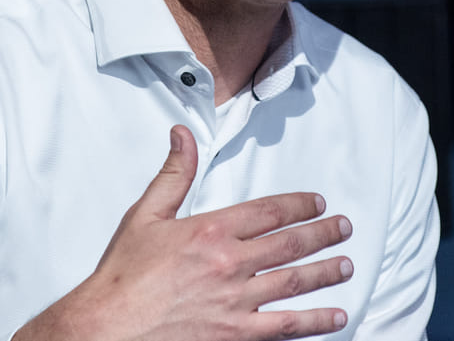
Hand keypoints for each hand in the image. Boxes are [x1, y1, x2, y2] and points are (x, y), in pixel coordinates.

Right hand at [15, 125, 353, 340]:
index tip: (316, 203)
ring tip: (346, 265)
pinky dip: (314, 321)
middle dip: (322, 234)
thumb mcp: (144, 216)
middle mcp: (230, 264)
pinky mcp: (235, 334)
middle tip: (344, 228)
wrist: (107, 328)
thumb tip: (183, 134)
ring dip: (325, 273)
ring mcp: (236, 302)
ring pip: (294, 282)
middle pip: (290, 244)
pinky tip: (335, 317)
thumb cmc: (122, 276)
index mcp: (210, 231)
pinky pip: (285, 326)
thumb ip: (173, 174)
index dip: (297, 205)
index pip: (268, 211)